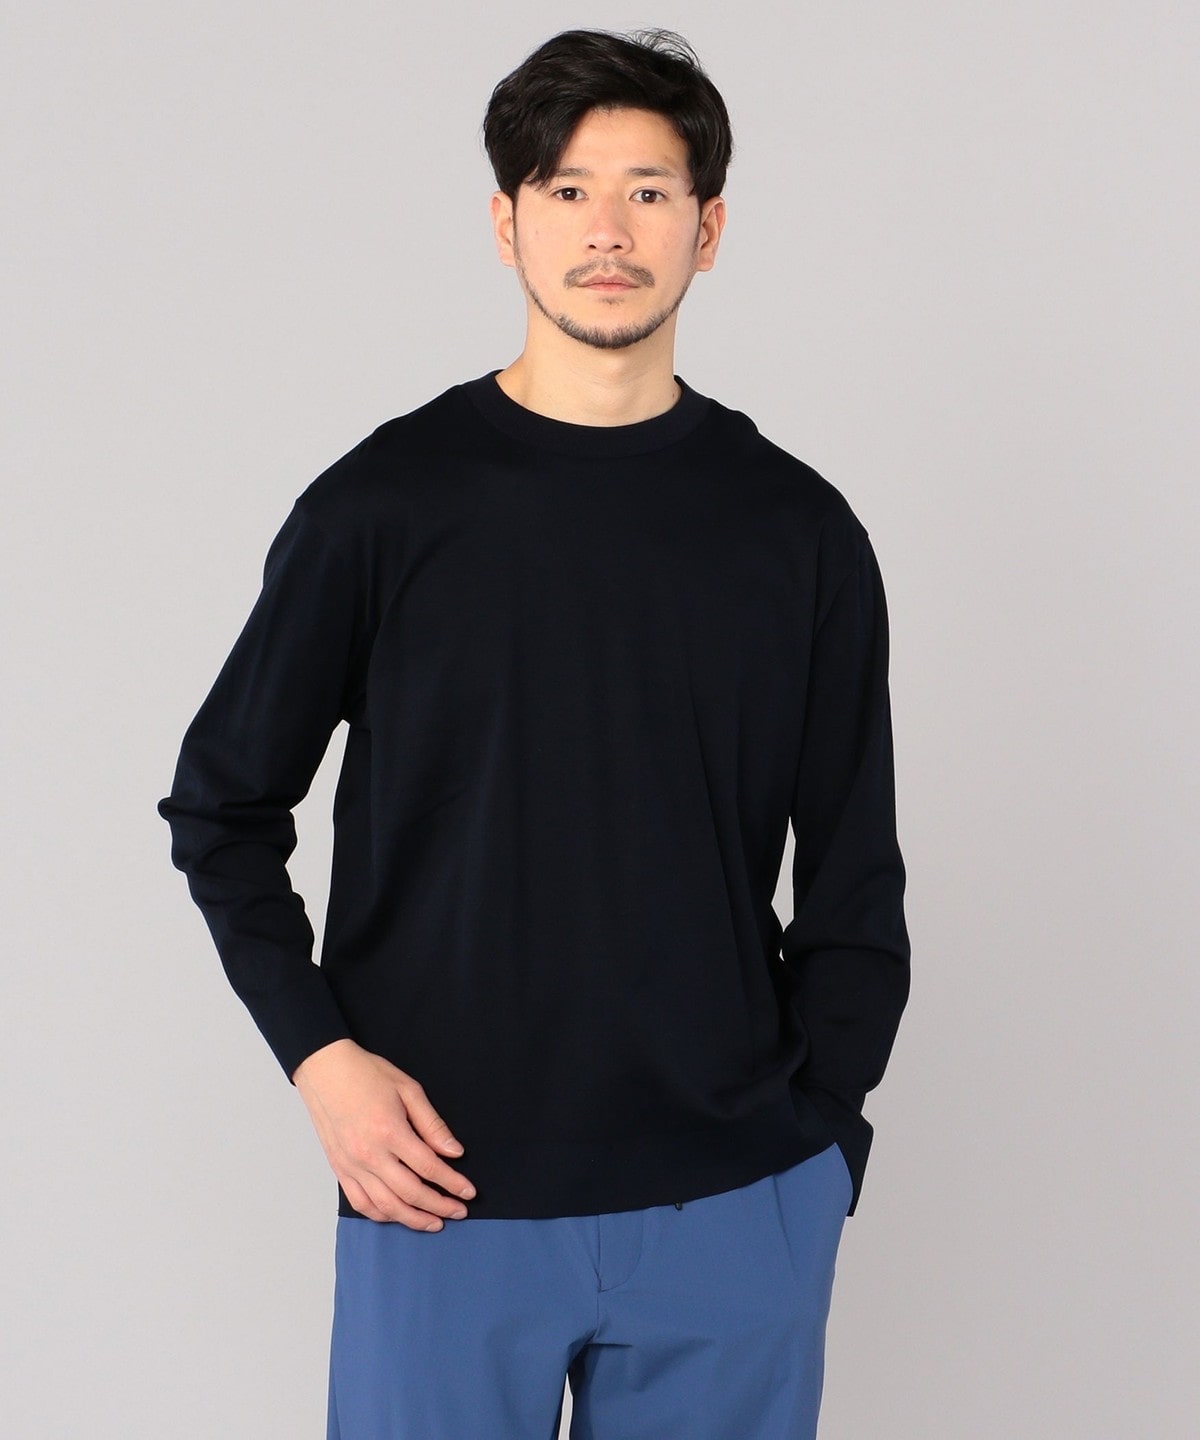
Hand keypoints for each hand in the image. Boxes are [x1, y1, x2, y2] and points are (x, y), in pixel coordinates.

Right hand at [292, 1039, 475, 1228]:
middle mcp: (370, 1154)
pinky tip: (397, 1215)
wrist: (325, 1070)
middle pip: (411, 1193)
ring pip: (386, 1206)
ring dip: (413, 1219)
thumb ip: (432, 1124)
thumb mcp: (408, 1089)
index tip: (468, 1192)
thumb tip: (453, 1151)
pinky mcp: (339, 1169)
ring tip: (433, 1222)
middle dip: (439, 1207)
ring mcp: (352, 1165)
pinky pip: (360, 1203)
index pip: (429, 1167)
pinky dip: (381, 1215)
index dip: (452, 1183)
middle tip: (458, 1212)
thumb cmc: (366, 1074)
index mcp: (390, 1131)